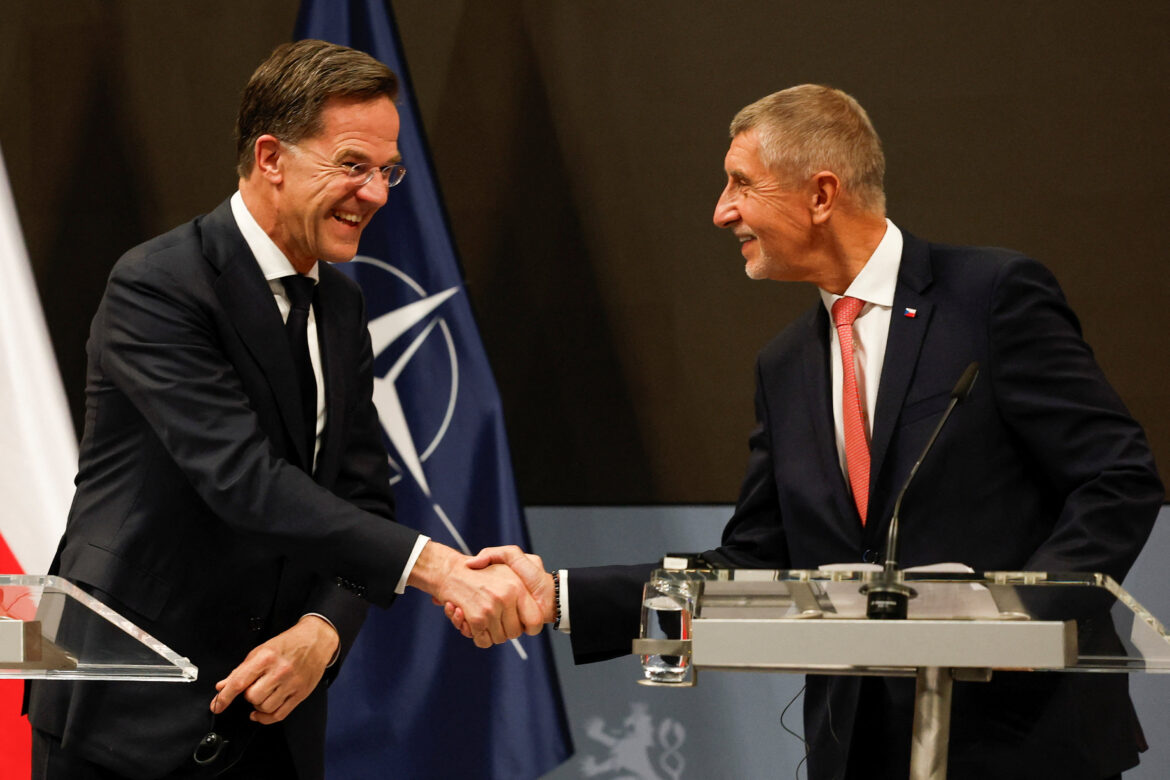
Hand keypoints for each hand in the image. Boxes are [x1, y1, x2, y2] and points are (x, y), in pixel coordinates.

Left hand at [210, 615, 337, 723]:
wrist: (316, 640)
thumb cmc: (288, 643)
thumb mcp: (261, 650)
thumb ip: (240, 670)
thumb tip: (222, 687)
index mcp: (266, 658)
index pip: (239, 682)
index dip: (224, 697)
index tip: (217, 706)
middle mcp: (279, 671)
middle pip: (252, 697)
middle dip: (248, 695)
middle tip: (254, 686)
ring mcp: (292, 684)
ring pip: (265, 707)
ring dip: (258, 705)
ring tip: (263, 693)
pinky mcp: (300, 693)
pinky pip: (279, 715)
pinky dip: (266, 717)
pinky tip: (262, 712)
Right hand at [408, 541, 542, 647]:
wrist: (448, 572)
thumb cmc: (480, 570)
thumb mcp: (508, 559)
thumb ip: (524, 576)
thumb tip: (529, 609)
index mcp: (518, 586)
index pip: (535, 622)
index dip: (528, 626)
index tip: (520, 621)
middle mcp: (507, 597)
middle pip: (515, 633)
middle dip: (506, 629)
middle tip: (497, 618)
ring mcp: (492, 608)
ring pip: (499, 638)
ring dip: (490, 633)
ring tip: (482, 617)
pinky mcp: (478, 618)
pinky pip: (484, 641)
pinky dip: (477, 636)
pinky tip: (469, 620)